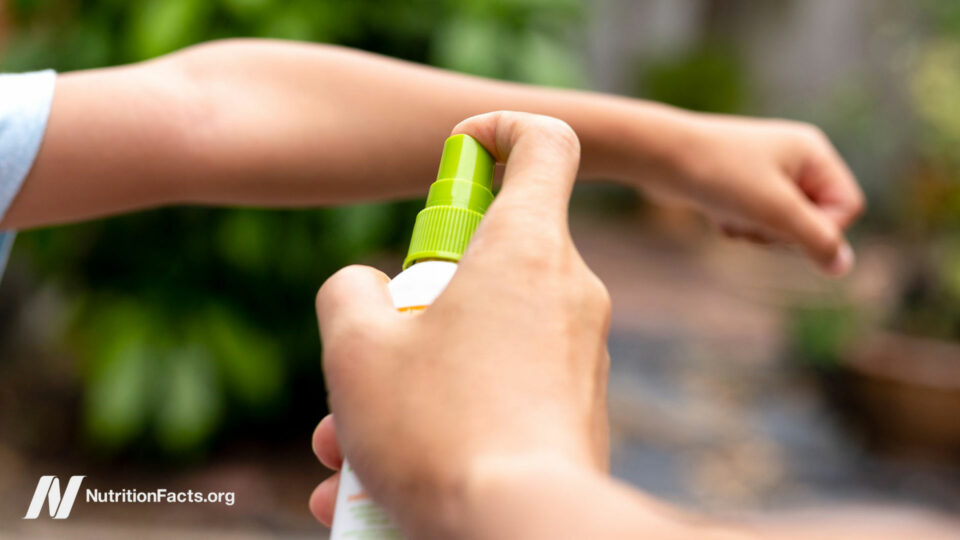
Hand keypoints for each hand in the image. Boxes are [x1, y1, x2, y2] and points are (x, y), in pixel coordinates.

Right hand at [310, 111, 610, 536]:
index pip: (544, 142)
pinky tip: (378, 486)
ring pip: (479, 338)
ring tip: (346, 452)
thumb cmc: (438, 430)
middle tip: (365, 368)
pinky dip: (444, 421)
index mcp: (526, 246)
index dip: (496, 134)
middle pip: (482, 258)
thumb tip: (365, 290)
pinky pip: (499, 391)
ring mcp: (579, 354)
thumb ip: (349, 292)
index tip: (452, 160)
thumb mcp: (357, 349)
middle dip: (410, 307)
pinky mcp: (575, 410)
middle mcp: (567, 290)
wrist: (523, 529)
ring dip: (409, 382)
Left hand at [642, 114, 864, 275]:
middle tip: (751, 217)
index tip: (785, 227)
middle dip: (781, 231)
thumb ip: (814, 239)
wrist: (658, 156)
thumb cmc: (719, 176)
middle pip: (814, 221)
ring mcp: (766, 172)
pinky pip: (754, 222)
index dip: (822, 229)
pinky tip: (715, 212)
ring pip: (781, 227)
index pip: (848, 207)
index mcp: (813, 152)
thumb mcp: (774, 211)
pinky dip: (737, 225)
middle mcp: (794, 158)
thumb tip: (843, 266)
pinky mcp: (740, 186)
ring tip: (730, 212)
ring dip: (756, 231)